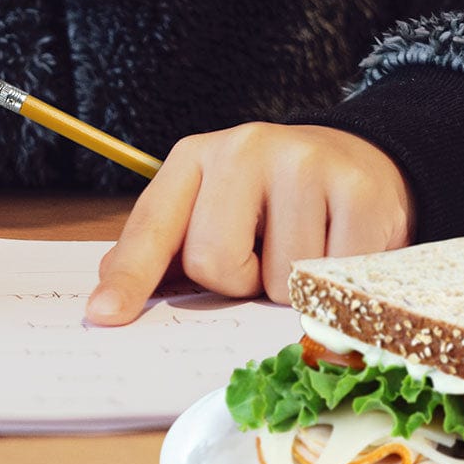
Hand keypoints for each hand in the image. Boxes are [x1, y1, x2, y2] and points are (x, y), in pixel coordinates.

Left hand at [86, 122, 413, 324]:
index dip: (130, 276)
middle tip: (260, 252)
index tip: (104, 314)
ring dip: (289, 285)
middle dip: (237, 280)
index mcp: (195, 157)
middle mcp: (244, 149)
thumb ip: (163, 248)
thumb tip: (110, 295)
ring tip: (303, 244)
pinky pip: (332, 282)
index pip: (154, 225)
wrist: (353, 158)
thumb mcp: (207, 205)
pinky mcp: (358, 191)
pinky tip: (338, 244)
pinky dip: (334, 285)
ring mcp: (304, 164)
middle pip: (214, 263)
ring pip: (279, 281)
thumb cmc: (267, 196)